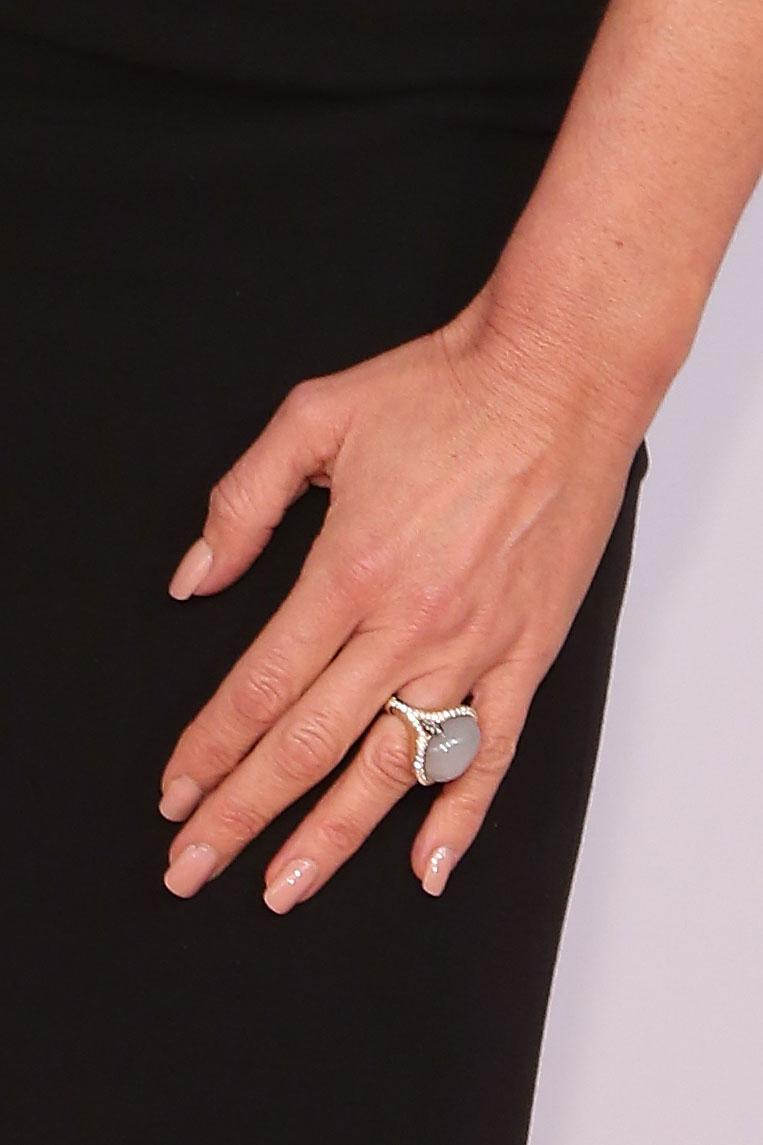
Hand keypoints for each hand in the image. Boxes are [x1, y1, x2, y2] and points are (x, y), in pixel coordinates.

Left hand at [159, 288, 639, 909]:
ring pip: (391, 767)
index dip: (207, 752)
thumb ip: (240, 503)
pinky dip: (459, 814)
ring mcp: (472, 646)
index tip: (176, 796)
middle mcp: (406, 625)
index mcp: (347, 571)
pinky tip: (426, 863)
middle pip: (305, 745)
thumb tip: (194, 577)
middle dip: (241, 816)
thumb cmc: (445, 393)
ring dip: (330, 837)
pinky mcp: (527, 651)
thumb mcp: (314, 419)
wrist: (557, 379)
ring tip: (281, 887)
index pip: (258, 690)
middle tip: (193, 868)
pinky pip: (491, 751)